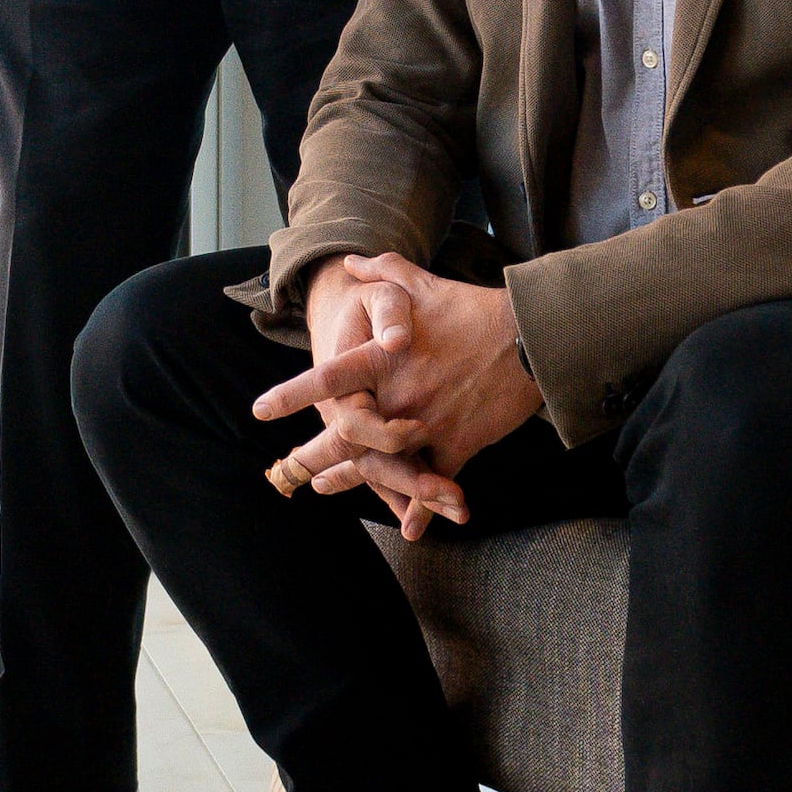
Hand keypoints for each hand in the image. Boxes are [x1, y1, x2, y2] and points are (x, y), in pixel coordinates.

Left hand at [260, 252, 542, 528]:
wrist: (531, 337)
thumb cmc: (475, 308)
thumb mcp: (423, 284)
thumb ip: (383, 273)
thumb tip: (350, 262)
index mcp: (385, 360)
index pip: (328, 380)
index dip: (292, 394)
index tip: (260, 409)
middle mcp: (399, 398)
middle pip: (345, 437)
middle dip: (313, 456)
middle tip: (287, 469)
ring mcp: (428, 425)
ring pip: (381, 465)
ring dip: (351, 480)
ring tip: (324, 486)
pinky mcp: (458, 445)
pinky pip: (434, 483)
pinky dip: (422, 508)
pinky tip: (409, 529)